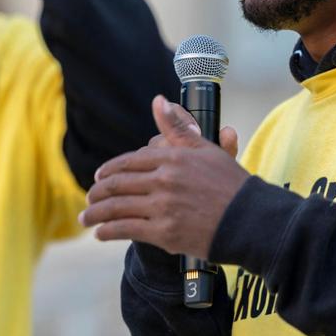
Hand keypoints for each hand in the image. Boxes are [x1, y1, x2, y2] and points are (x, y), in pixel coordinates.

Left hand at [80, 95, 247, 258]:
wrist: (250, 220)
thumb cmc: (231, 184)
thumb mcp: (205, 148)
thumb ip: (178, 127)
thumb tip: (158, 101)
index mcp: (171, 157)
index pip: (128, 161)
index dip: (109, 170)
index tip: (99, 176)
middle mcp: (163, 180)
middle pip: (118, 184)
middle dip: (98, 193)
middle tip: (89, 198)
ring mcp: (162, 207)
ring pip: (117, 207)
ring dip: (96, 213)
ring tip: (85, 219)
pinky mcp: (164, 233)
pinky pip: (126, 229)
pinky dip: (108, 231)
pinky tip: (100, 234)